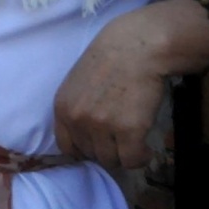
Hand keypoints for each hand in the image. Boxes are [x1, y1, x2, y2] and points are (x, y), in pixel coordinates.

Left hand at [53, 0, 208, 168]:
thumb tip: (86, 136)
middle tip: (121, 138)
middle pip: (91, 155)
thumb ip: (77, 108)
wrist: (137, 47)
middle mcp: (77, 119)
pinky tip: (147, 147)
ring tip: (134, 140)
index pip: (67, 147)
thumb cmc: (110, 59)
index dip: (85, 149)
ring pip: (111, 161)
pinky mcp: (128, 130)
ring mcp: (101, 126)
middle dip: (107, 149)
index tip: (100, 145)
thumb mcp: (78, 83)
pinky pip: (133, 160)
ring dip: (124, 154)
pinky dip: (141, 157)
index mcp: (61, 107)